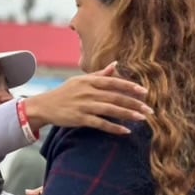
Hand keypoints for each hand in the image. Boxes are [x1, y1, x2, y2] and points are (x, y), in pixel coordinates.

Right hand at [25, 61, 151, 134]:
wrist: (44, 106)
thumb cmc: (64, 93)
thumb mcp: (80, 80)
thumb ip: (99, 74)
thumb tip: (116, 64)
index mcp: (89, 81)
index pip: (114, 82)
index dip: (129, 86)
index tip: (144, 92)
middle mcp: (88, 92)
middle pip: (116, 97)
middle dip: (134, 103)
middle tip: (149, 110)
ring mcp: (84, 105)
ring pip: (110, 110)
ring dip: (128, 114)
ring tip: (142, 119)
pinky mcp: (80, 119)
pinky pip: (100, 123)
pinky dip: (114, 127)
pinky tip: (126, 131)